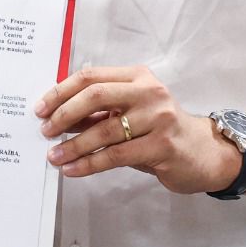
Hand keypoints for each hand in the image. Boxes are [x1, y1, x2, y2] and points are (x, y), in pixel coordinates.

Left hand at [36, 65, 235, 194]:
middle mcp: (149, 92)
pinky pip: (116, 156)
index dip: (61, 91)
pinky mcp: (162, 146)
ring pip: (104, 131)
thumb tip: (57, 117)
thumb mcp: (131, 113)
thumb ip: (100, 112)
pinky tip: (72, 169)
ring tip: (53, 156)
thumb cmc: (160, 131)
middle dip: (64, 113)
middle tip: (45, 130)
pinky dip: (89, 163)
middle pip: (96, 95)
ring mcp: (158, 118)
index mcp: (138, 77)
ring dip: (73, 145)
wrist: (205, 152)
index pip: (91, 77)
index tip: (40, 108)